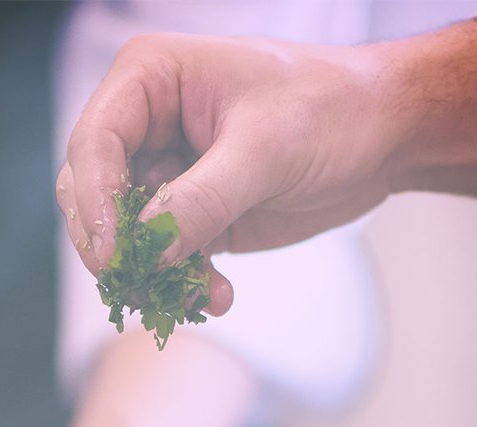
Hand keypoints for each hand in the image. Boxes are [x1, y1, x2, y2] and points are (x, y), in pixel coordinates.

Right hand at [57, 21, 476, 312]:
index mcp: (151, 79)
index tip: (112, 257)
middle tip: (139, 290)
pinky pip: (167, 260)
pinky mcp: (193, 214)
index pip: (94, 144)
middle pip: (93, 195)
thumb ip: (199, 200)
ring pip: (129, 237)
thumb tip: (147, 252)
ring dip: (157, 275)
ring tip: (201, 295)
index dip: (93, 204)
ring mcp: (168, 172)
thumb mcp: (265, 151)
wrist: (384, 135)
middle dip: (118, 247)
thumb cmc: (331, 110)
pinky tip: (220, 296)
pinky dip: (185, 284)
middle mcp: (148, 124)